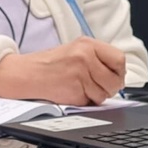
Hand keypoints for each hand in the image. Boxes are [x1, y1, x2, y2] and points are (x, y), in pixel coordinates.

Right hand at [0, 39, 125, 105]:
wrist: (28, 73)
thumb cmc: (52, 63)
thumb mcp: (76, 50)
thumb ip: (98, 58)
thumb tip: (119, 75)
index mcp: (87, 44)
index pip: (119, 59)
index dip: (119, 72)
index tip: (114, 76)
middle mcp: (85, 57)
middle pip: (115, 80)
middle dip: (110, 88)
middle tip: (99, 86)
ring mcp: (80, 75)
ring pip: (104, 94)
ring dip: (96, 96)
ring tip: (81, 87)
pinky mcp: (74, 91)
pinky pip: (90, 102)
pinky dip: (84, 101)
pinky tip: (73, 92)